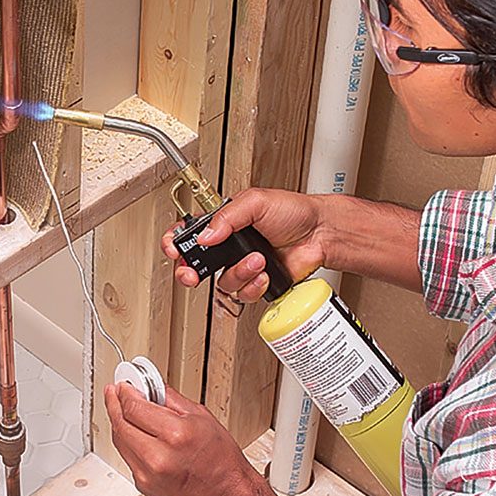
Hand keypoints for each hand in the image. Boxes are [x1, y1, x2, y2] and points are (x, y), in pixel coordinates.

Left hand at [103, 382, 263, 495]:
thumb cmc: (222, 461)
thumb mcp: (202, 418)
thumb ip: (170, 399)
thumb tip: (150, 387)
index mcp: (175, 435)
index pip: (134, 407)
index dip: (124, 393)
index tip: (123, 385)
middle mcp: (158, 457)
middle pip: (121, 423)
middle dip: (114, 404)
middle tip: (114, 393)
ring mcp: (148, 474)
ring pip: (119, 441)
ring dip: (117, 422)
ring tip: (120, 408)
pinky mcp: (143, 485)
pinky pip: (127, 457)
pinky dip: (127, 441)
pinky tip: (131, 432)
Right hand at [161, 187, 327, 297]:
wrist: (321, 233)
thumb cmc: (294, 212)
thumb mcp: (256, 201)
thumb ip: (227, 216)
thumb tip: (205, 235)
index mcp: (223, 224)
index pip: (190, 234)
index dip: (176, 243)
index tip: (174, 248)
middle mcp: (229, 247)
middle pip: (196, 266)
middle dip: (190, 273)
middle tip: (192, 274)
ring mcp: (242, 267)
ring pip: (223, 282)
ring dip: (239, 273)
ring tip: (258, 260)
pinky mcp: (257, 283)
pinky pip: (243, 294)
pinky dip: (254, 285)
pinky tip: (265, 273)